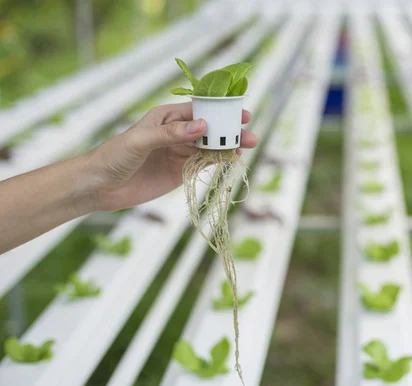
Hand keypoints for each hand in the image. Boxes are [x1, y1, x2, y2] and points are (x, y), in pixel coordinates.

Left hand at [85, 102, 256, 211]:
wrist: (98, 186)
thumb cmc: (113, 156)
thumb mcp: (141, 141)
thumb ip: (172, 134)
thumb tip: (203, 126)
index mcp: (166, 118)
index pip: (199, 111)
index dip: (221, 112)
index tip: (241, 114)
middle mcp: (175, 133)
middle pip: (209, 129)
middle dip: (230, 131)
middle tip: (251, 135)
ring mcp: (178, 153)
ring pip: (210, 147)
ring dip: (228, 147)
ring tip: (248, 147)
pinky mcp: (178, 171)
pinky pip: (203, 163)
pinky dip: (218, 161)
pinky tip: (232, 159)